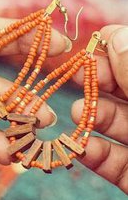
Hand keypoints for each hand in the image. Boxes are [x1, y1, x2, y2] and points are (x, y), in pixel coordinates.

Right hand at [72, 25, 127, 192]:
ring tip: (76, 113)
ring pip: (118, 128)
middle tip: (76, 77)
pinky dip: (95, 156)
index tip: (91, 47)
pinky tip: (80, 148)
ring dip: (93, 118)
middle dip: (99, 85)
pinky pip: (115, 164)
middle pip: (125, 94)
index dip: (117, 54)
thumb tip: (114, 35)